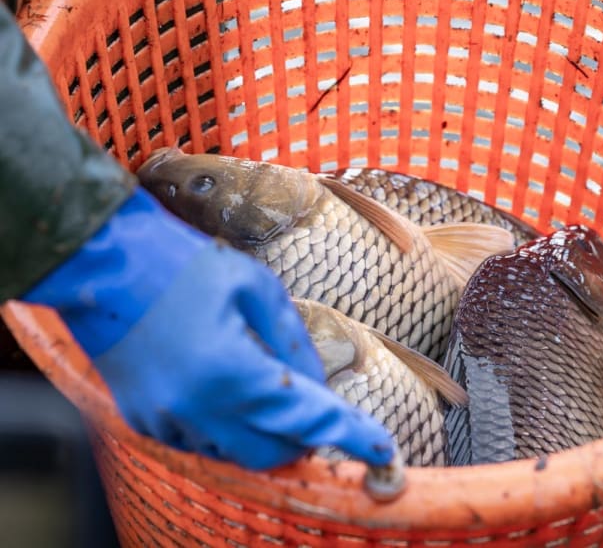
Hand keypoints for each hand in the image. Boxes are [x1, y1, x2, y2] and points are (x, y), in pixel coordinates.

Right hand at [23, 187, 394, 470]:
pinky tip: (224, 382)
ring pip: (235, 453)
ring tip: (262, 377)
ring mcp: (166, 422)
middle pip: (272, 453)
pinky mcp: (143, 422)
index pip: (306, 417)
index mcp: (230, 371)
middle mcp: (197, 410)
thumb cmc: (181, 265)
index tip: (384, 449)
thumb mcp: (253, 285)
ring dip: (263, 431)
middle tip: (321, 406)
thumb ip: (291, 338)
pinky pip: (201, 442)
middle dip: (304, 436)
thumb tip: (316, 383)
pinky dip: (226, 425)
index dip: (351, 434)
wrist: (103, 265)